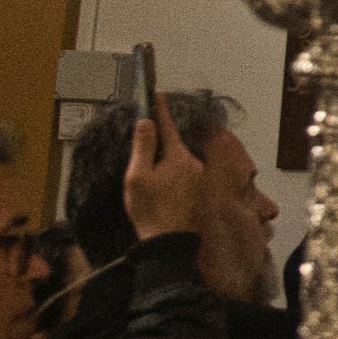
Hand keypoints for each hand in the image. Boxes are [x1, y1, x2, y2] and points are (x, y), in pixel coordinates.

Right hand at [122, 97, 207, 243]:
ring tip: (148, 178)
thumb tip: (147, 122)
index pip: (168, 127)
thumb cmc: (150, 209)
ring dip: (165, 163)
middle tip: (142, 152)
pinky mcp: (198, 191)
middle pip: (173, 145)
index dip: (161, 111)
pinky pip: (182, 174)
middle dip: (159, 143)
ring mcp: (199, 177)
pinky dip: (171, 174)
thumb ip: (144, 147)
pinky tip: (160, 188)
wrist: (169, 242)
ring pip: (178, 161)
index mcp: (179, 156)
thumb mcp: (138, 177)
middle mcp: (194, 163)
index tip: (159, 95)